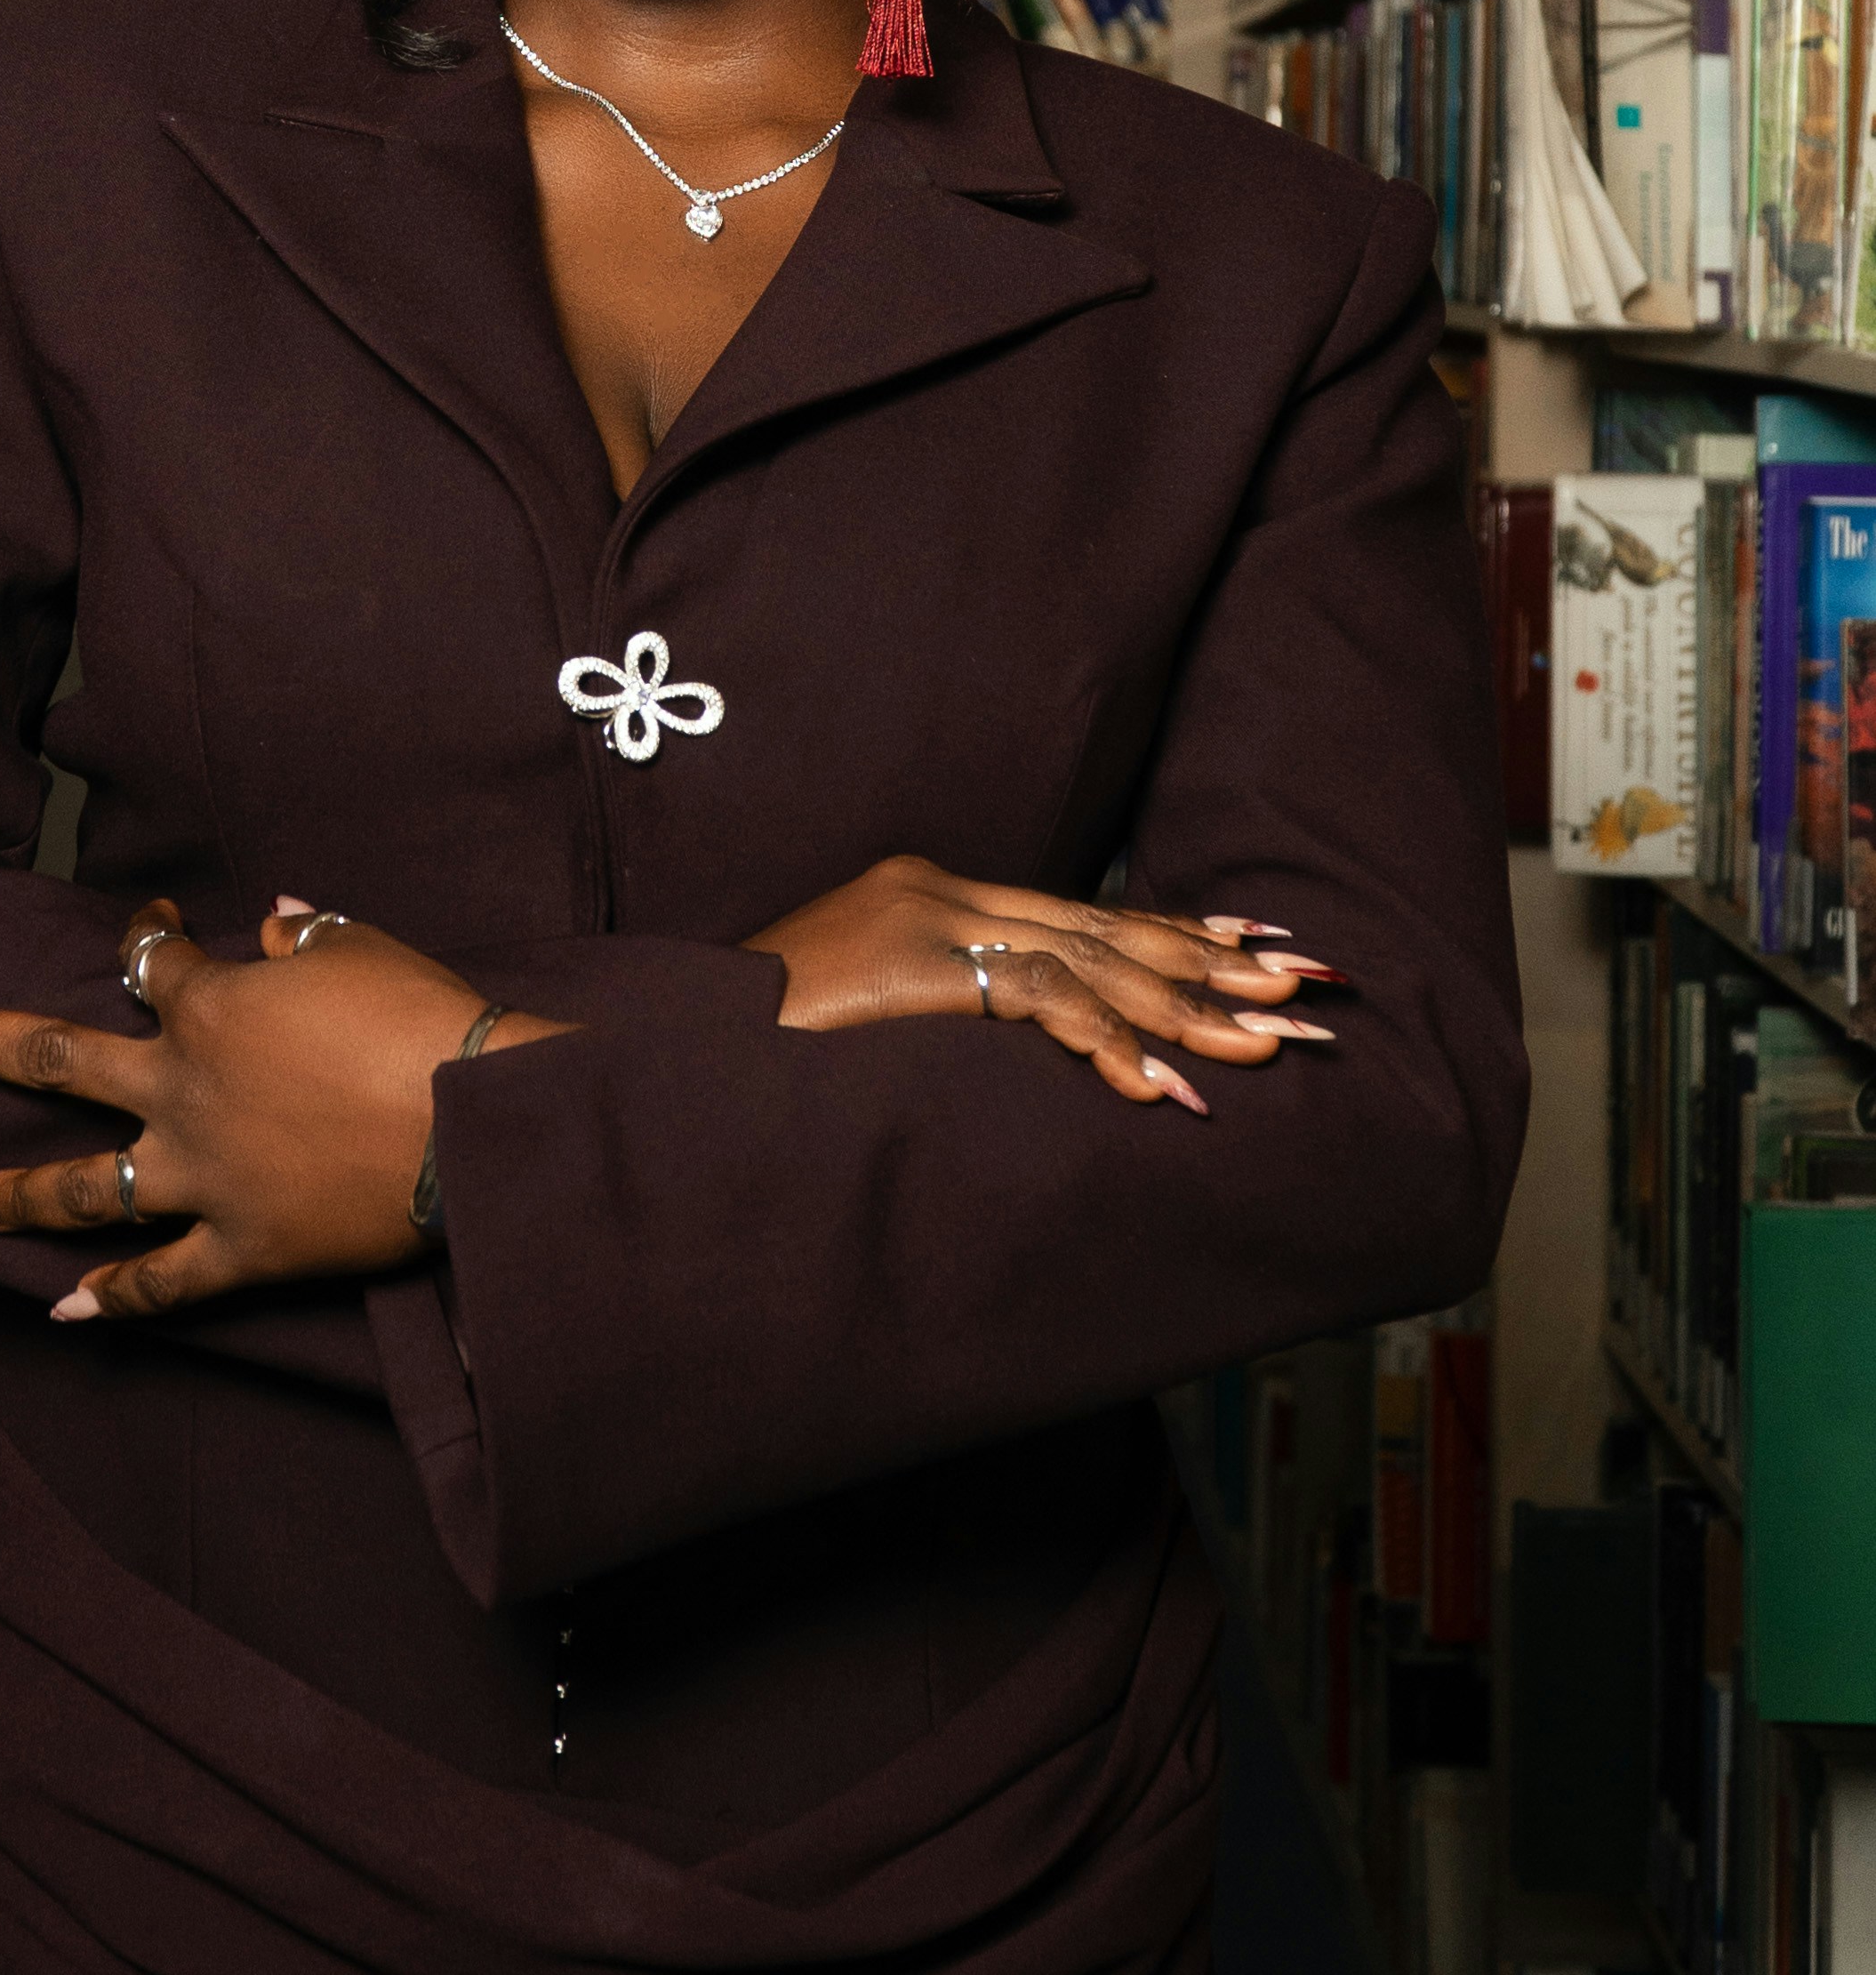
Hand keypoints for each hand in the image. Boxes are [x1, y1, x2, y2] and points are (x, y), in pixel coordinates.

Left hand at [0, 903, 562, 1316]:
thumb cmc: (423, 1021)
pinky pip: (163, 1283)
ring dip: (9, 1192)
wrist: (472, 1124)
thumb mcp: (365, 949)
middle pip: (53, 1056)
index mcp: (212, 1007)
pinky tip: (67, 1309)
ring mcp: (201, 1176)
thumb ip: (308, 934)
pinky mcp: (240, 1249)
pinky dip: (114, 1298)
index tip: (149, 930)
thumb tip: (276, 921)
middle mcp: (181, 1088)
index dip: (141, 939)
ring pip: (83, 1186)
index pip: (148, 963)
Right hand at [747, 854, 1340, 1112]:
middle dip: (1207, 965)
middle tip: (1302, 990)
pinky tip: (1158, 1086)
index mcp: (928, 892)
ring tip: (1263, 1046)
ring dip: (1184, 1011)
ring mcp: (924, 920)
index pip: (1074, 911)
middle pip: (1100, 928)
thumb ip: (943, 1013)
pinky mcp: (913, 967)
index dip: (1167, 931)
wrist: (671, 1046)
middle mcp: (937, 888)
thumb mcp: (863, 1020)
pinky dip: (1105, 1044)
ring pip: (1087, 962)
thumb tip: (1025, 1053)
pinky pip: (1035, 1001)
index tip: (1250, 946)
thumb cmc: (758, 1050)